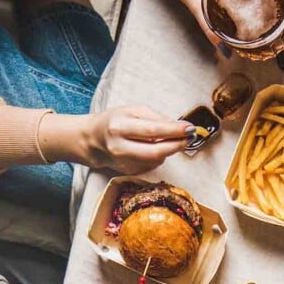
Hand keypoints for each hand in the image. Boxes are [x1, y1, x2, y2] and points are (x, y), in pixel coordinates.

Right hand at [38, 105, 190, 172]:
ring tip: (174, 140)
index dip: (174, 131)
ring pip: (156, 160)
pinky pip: (151, 165)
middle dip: (176, 145)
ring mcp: (124, 163)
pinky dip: (159, 156)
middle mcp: (120, 147)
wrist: (92, 140)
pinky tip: (156, 148)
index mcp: (120, 127)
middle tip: (189, 138)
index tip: (190, 128)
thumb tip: (179, 126)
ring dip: (169, 150)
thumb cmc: (114, 121)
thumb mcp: (132, 111)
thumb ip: (156, 118)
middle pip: (156, 151)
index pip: (152, 130)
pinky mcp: (128, 172)